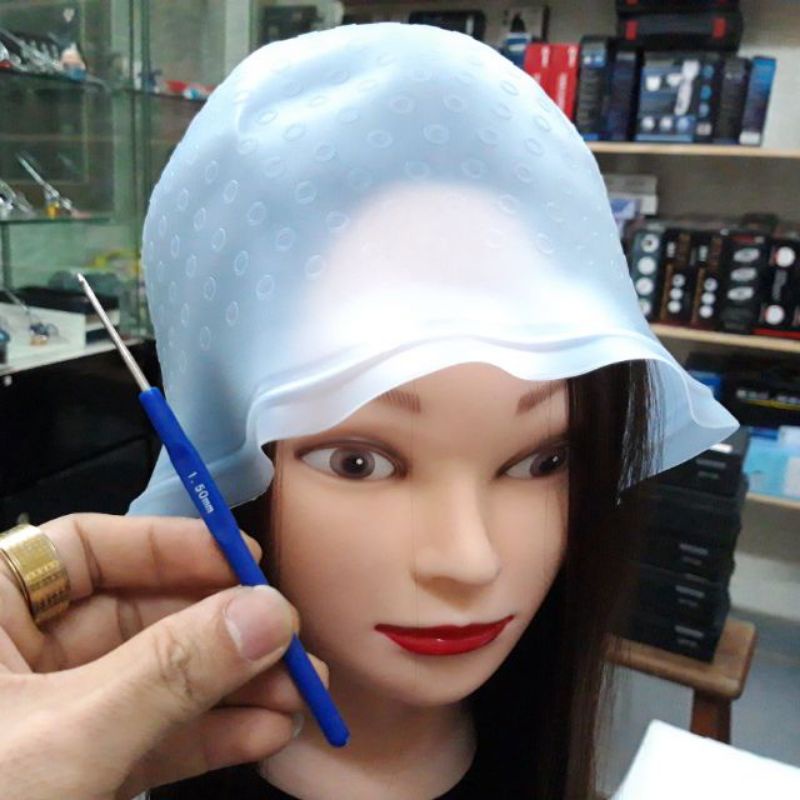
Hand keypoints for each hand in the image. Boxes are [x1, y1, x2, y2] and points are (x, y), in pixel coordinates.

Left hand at [0, 513, 325, 799]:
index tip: (245, 562)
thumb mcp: (66, 740)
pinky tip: (267, 732)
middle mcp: (19, 656)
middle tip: (290, 643)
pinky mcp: (80, 770)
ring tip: (299, 694)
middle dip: (222, 632)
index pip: (86, 548)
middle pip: (140, 613)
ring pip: (157, 677)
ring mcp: (55, 718)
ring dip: (232, 686)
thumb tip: (270, 612)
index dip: (170, 545)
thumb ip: (171, 672)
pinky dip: (212, 735)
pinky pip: (155, 734)